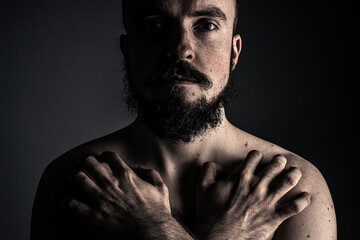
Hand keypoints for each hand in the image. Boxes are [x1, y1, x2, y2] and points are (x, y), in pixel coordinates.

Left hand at [65, 151, 170, 238]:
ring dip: (71, 175)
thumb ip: (152, 174)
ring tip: (68, 175)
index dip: (104, 156)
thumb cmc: (158, 213)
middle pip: (90, 164)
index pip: (110, 157)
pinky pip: (72, 205)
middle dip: (84, 161)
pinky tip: (63, 202)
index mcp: (127, 176)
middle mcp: (111, 184)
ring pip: (79, 179)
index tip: (102, 158)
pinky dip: (65, 202)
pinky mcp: (93, 216)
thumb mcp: (161, 189)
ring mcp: (101, 199)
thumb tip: (142, 168)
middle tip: (80, 163)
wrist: (152, 233)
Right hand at [195, 150, 310, 239]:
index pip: (255, 157)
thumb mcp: (202, 187)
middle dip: (279, 161)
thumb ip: (208, 170)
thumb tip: (218, 165)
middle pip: (275, 166)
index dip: (257, 155)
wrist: (218, 238)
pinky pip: (294, 208)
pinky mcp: (273, 217)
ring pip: (287, 182)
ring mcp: (266, 202)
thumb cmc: (210, 212)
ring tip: (296, 172)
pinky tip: (306, 196)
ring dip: (294, 175)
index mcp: (240, 177)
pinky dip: (303, 201)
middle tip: (281, 161)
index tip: (257, 159)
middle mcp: (256, 186)